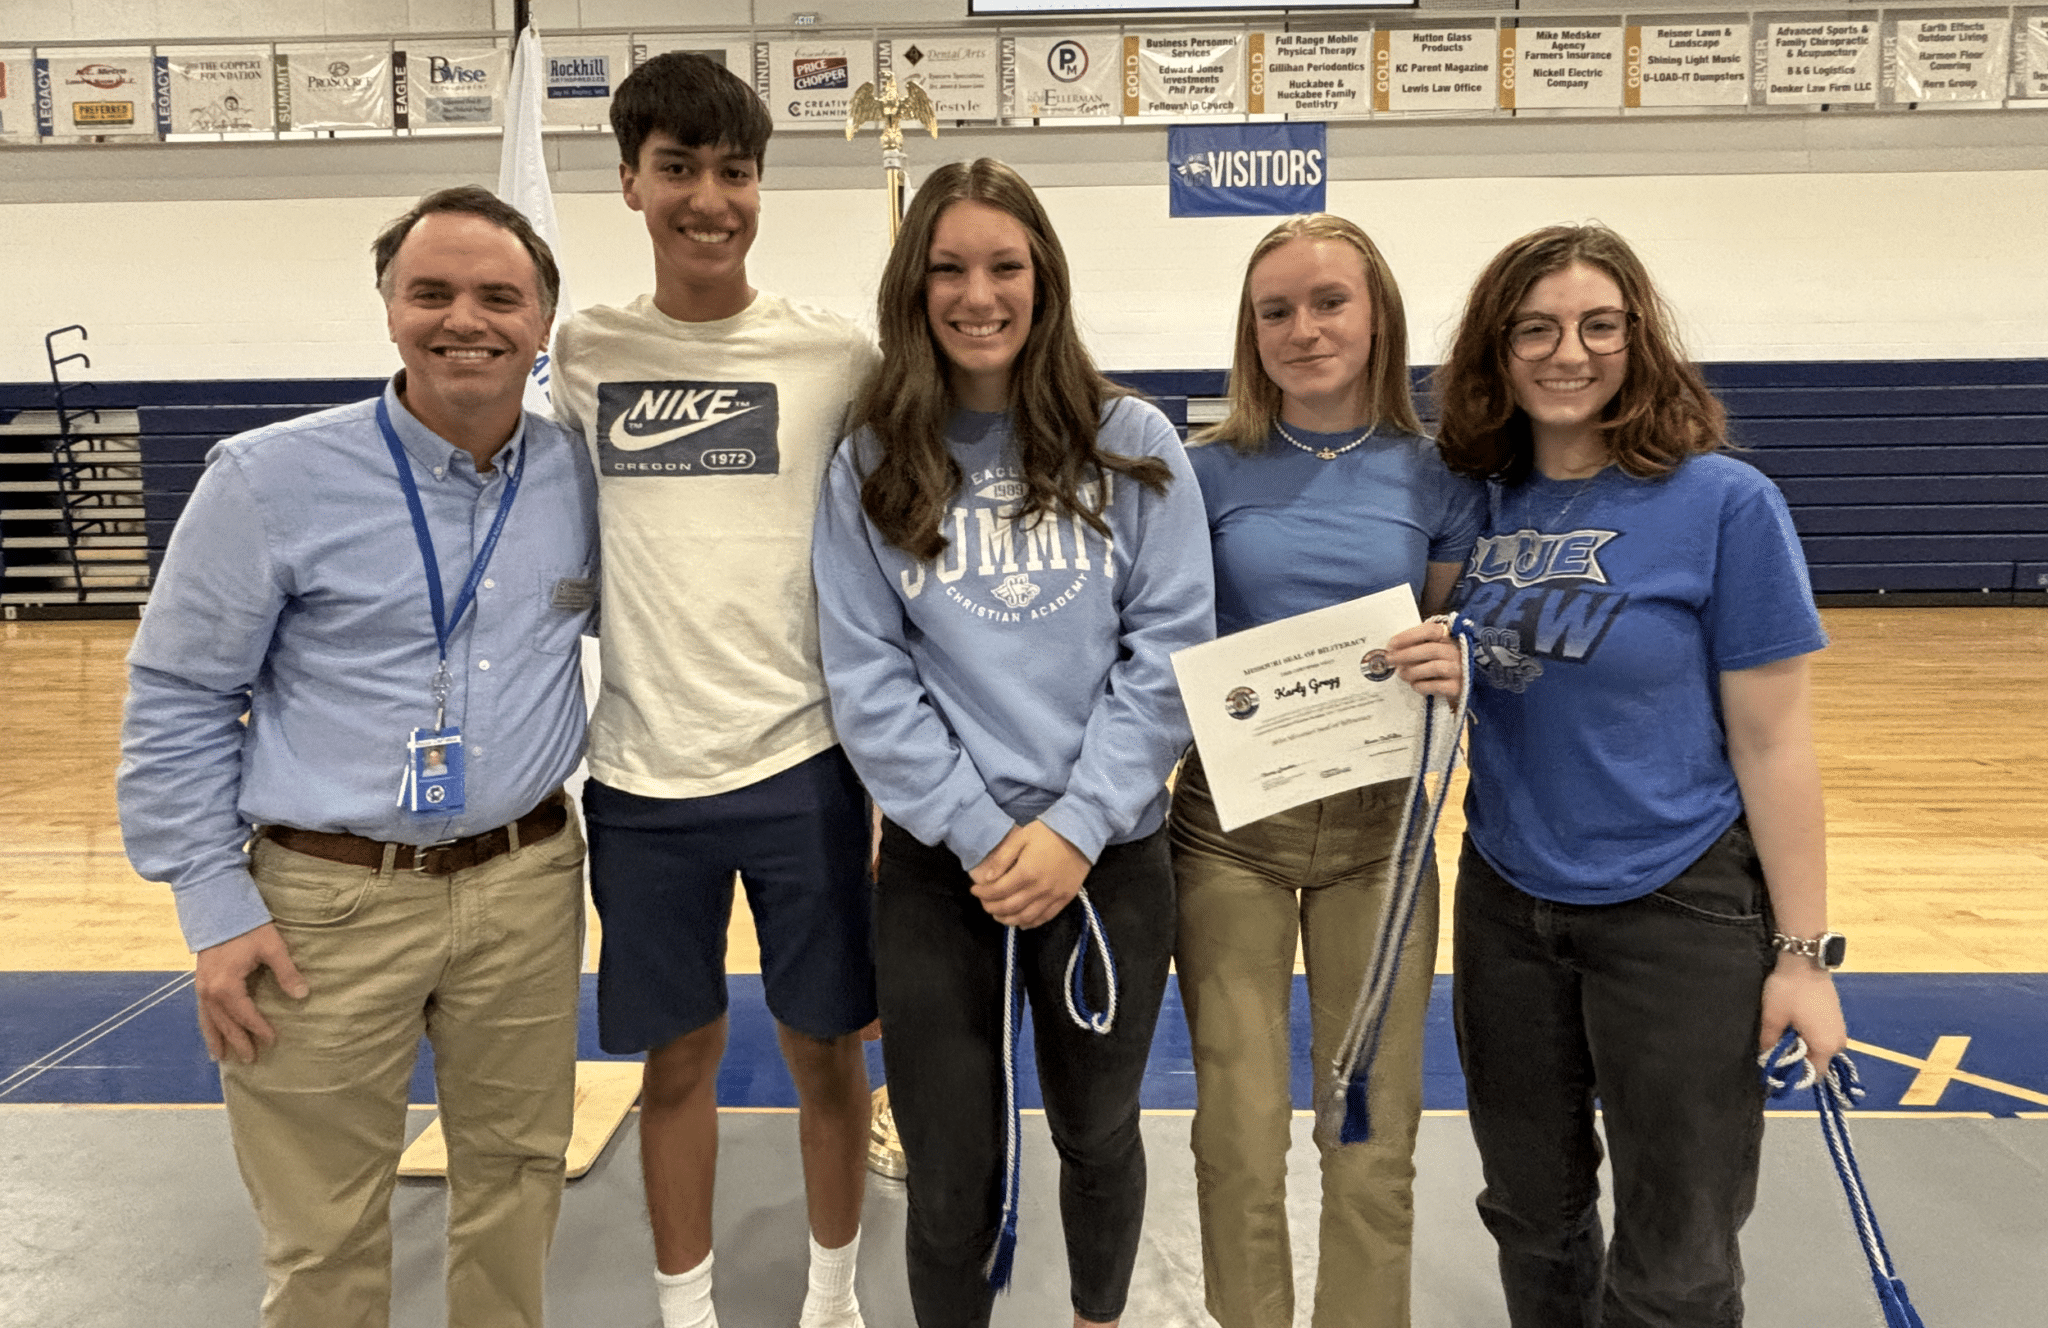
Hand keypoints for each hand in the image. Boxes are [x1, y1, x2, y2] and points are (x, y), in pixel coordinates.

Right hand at [194, 922, 307, 1063]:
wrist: (218, 906)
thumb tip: (302, 995)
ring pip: (208, 1020)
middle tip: (250, 1060)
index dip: (258, 1028)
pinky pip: (202, 1010)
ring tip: (220, 1058)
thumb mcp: (272, 947)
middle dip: (237, 1042)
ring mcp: (201, 987)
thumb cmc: (248, 926)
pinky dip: (207, 1024)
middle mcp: (209, 991)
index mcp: (226, 986)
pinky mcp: (199, 980)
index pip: (245, 1015)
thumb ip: (287, 972)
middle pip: (225, 1023)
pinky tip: (211, 1032)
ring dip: (215, 1039)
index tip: (272, 1040)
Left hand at [970, 822, 1089, 929]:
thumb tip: (987, 878)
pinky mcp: (1064, 899)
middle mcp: (1039, 889)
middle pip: (1009, 907)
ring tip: (998, 915)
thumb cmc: (1048, 833)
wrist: (1080, 833)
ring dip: (1008, 919)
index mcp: (1026, 872)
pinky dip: (1030, 923)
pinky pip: (1045, 918)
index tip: (974, 890)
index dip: (982, 893)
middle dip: (992, 907)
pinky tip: (1021, 922)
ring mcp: (1053, 896)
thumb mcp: (1021, 837)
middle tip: (984, 903)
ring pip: (1025, 917)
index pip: (998, 891)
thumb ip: (1003, 858)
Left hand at [1385, 619, 1463, 698]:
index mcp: (1449, 637)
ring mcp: (1459, 669)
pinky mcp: (1458, 687)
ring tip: (1402, 674)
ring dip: (1413, 671)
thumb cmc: (1440, 663)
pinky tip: (1415, 685)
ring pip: (1434, 667)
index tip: (1392, 644)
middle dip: (1405, 655)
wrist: (1463, 682)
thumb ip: (1416, 646)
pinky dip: (1422, 686)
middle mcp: (1457, 651)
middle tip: (1390, 660)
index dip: (1409, 636)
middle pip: (1431, 649)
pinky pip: (1438, 686)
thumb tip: (1392, 651)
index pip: (1430, 630)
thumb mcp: (1431, 649)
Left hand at [1758, 955, 1846, 1077]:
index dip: (1793, 1075)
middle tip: (1776, 1048)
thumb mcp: (1772, 1018)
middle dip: (1795, 1059)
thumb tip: (1765, 1058)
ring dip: (1801, 1046)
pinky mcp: (1835, 1018)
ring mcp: (1839, 1029)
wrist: (1805, 960)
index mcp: (1826, 1047)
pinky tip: (1793, 1025)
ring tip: (1782, 1034)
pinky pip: (1821, 1037)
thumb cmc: (1789, 991)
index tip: (1776, 1067)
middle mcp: (1838, 1042)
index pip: (1812, 1075)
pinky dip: (1808, 1036)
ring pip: (1818, 1049)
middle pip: (1816, 1062)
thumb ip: (1769, 1043)